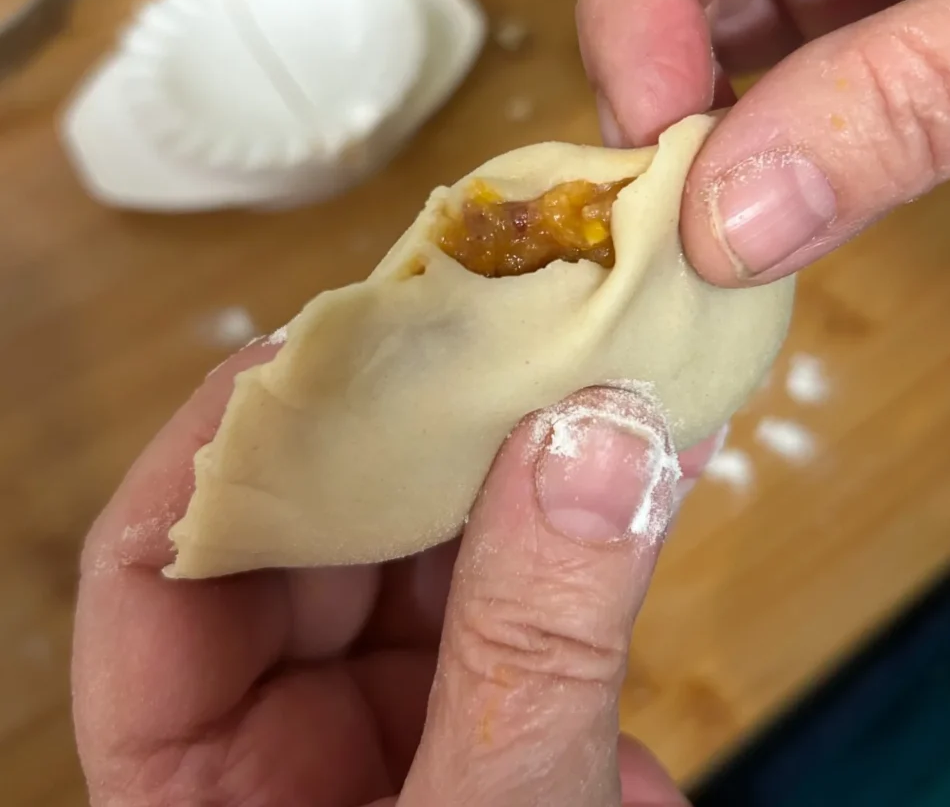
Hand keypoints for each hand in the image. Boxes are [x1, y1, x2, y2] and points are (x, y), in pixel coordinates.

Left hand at [73, 339, 718, 805]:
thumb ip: (537, 653)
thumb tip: (597, 442)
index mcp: (194, 788)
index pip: (158, 568)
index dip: (227, 439)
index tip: (332, 338)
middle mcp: (279, 743)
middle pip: (315, 539)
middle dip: (410, 436)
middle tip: (497, 334)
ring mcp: (391, 730)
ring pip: (431, 560)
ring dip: (513, 480)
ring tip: (590, 389)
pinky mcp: (489, 727)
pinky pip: (520, 608)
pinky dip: (580, 550)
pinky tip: (644, 483)